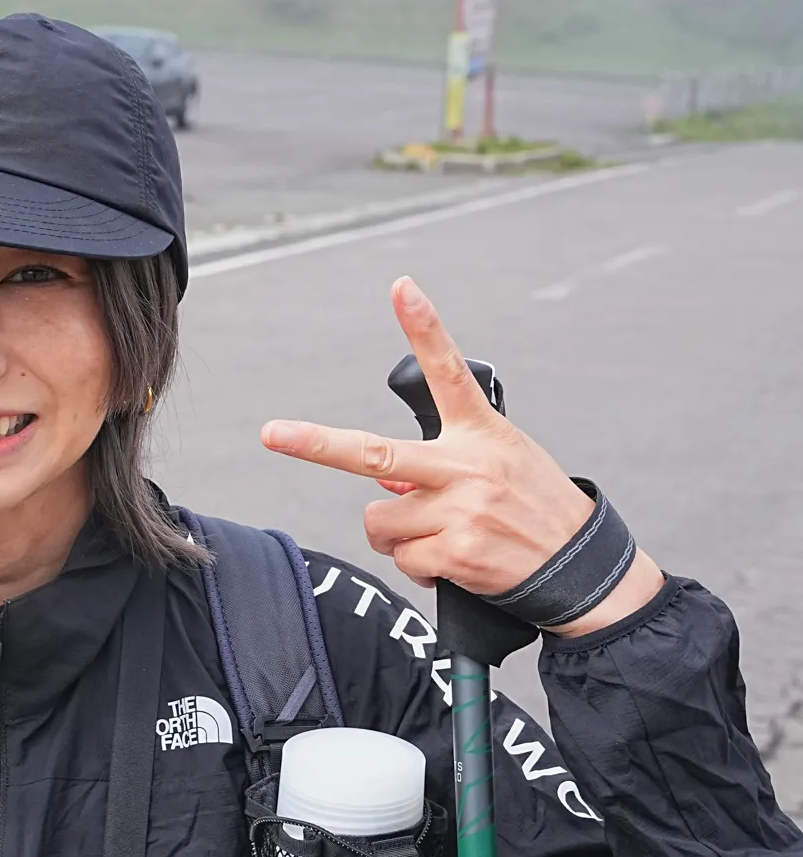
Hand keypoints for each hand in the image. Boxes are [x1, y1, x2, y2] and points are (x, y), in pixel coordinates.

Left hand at [259, 277, 661, 635]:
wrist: (582, 569)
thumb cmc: (534, 509)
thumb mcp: (502, 465)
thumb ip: (442, 466)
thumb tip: (383, 488)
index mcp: (481, 432)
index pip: (448, 371)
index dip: (424, 327)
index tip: (401, 287)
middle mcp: (467, 465)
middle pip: (374, 454)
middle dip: (315, 444)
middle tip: (272, 434)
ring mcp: (461, 509)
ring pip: (380, 522)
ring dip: (398, 537)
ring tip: (445, 537)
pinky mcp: (458, 551)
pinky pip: (403, 560)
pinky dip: (419, 568)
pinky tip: (456, 564)